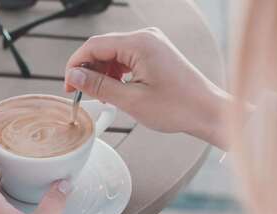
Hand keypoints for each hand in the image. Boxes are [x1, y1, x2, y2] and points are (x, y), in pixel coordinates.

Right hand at [64, 28, 229, 147]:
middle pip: (103, 47)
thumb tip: (74, 77)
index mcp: (139, 44)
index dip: (76, 65)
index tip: (68, 85)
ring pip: (113, 53)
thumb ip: (99, 86)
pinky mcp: (155, 52)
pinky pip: (126, 57)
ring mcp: (151, 44)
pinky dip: (116, 73)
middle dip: (88, 70)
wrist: (207, 112)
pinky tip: (114, 90)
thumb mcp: (131, 100)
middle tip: (80, 93)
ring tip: (101, 96)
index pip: (94, 46)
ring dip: (102, 73)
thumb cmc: (178, 107)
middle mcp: (145, 38)